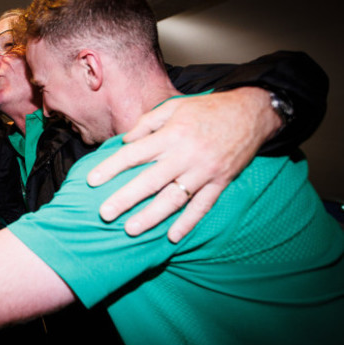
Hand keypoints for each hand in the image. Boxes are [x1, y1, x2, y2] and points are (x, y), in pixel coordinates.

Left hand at [87, 87, 281, 241]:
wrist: (252, 112)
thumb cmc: (207, 109)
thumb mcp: (174, 107)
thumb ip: (147, 123)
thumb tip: (126, 142)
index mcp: (171, 135)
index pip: (135, 154)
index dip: (112, 167)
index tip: (92, 181)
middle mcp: (186, 155)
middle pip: (150, 181)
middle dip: (125, 199)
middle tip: (105, 214)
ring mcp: (204, 171)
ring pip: (174, 198)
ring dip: (152, 216)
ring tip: (131, 230)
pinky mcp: (220, 182)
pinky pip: (202, 206)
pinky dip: (188, 222)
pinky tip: (172, 236)